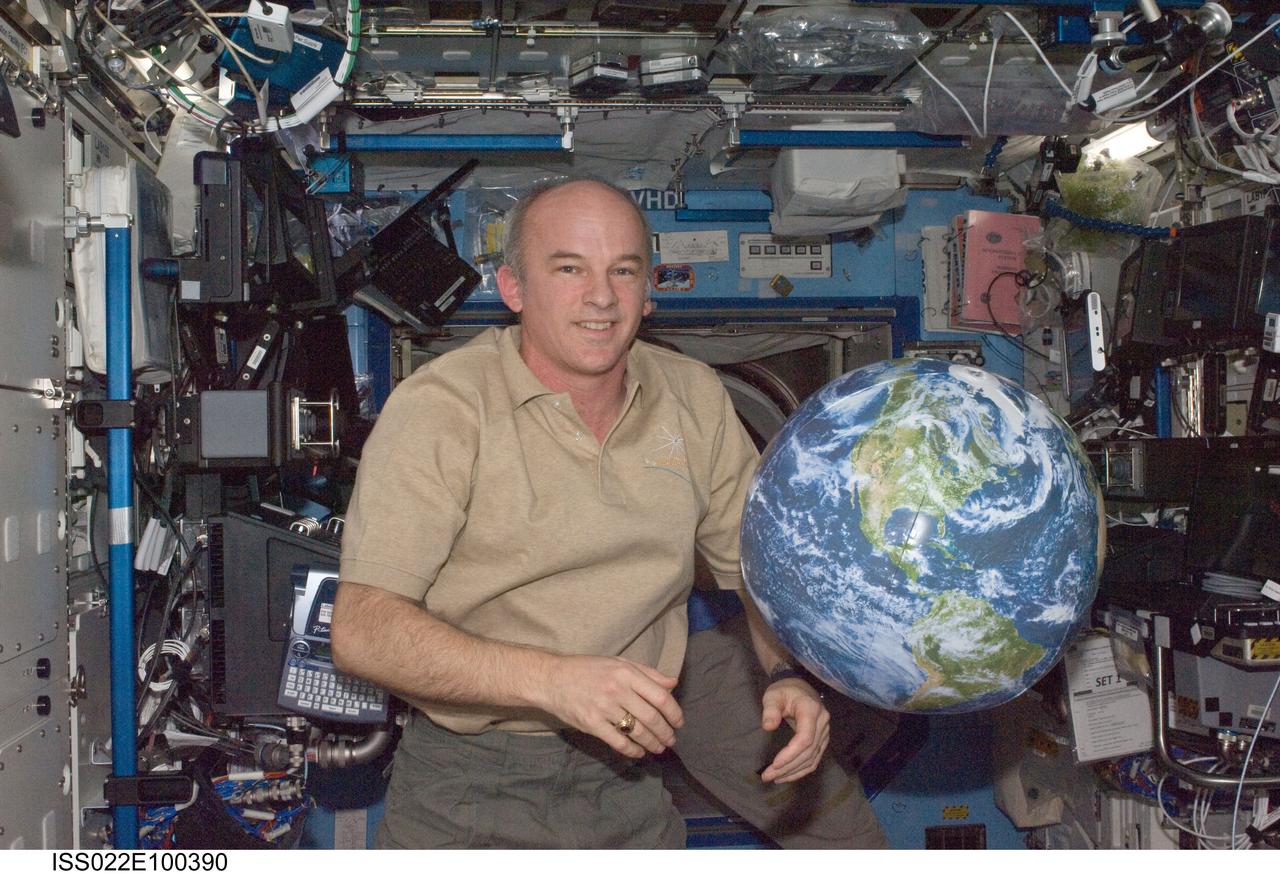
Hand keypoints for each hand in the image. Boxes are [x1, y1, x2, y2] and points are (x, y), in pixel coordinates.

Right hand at [538, 655, 683, 757]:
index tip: (679, 722)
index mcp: (626, 673)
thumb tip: (673, 684)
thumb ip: (647, 673)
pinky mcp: (592, 724)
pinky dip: (632, 750)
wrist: (551, 678)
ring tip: (658, 748)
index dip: (674, 712)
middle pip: (651, 717)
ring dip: (652, 743)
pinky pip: (618, 741)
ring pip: (637, 732)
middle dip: (665, 732)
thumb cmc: (587, 669)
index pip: (660, 696)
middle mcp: (617, 690)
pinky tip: (638, 753)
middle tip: (671, 740)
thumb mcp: (618, 663)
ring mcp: (604, 708)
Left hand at [759, 678, 829, 782]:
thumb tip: (768, 726)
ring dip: (794, 772)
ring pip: (812, 759)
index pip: (805, 738)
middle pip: (808, 752)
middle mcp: (822, 722)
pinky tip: (787, 776)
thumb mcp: (773, 695)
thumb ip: (770, 709)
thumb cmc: (784, 691)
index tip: (775, 764)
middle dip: (788, 767)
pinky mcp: (822, 740)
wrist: (799, 688)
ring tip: (775, 779)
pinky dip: (801, 770)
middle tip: (768, 776)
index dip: (791, 754)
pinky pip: (814, 759)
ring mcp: (825, 732)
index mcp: (811, 710)